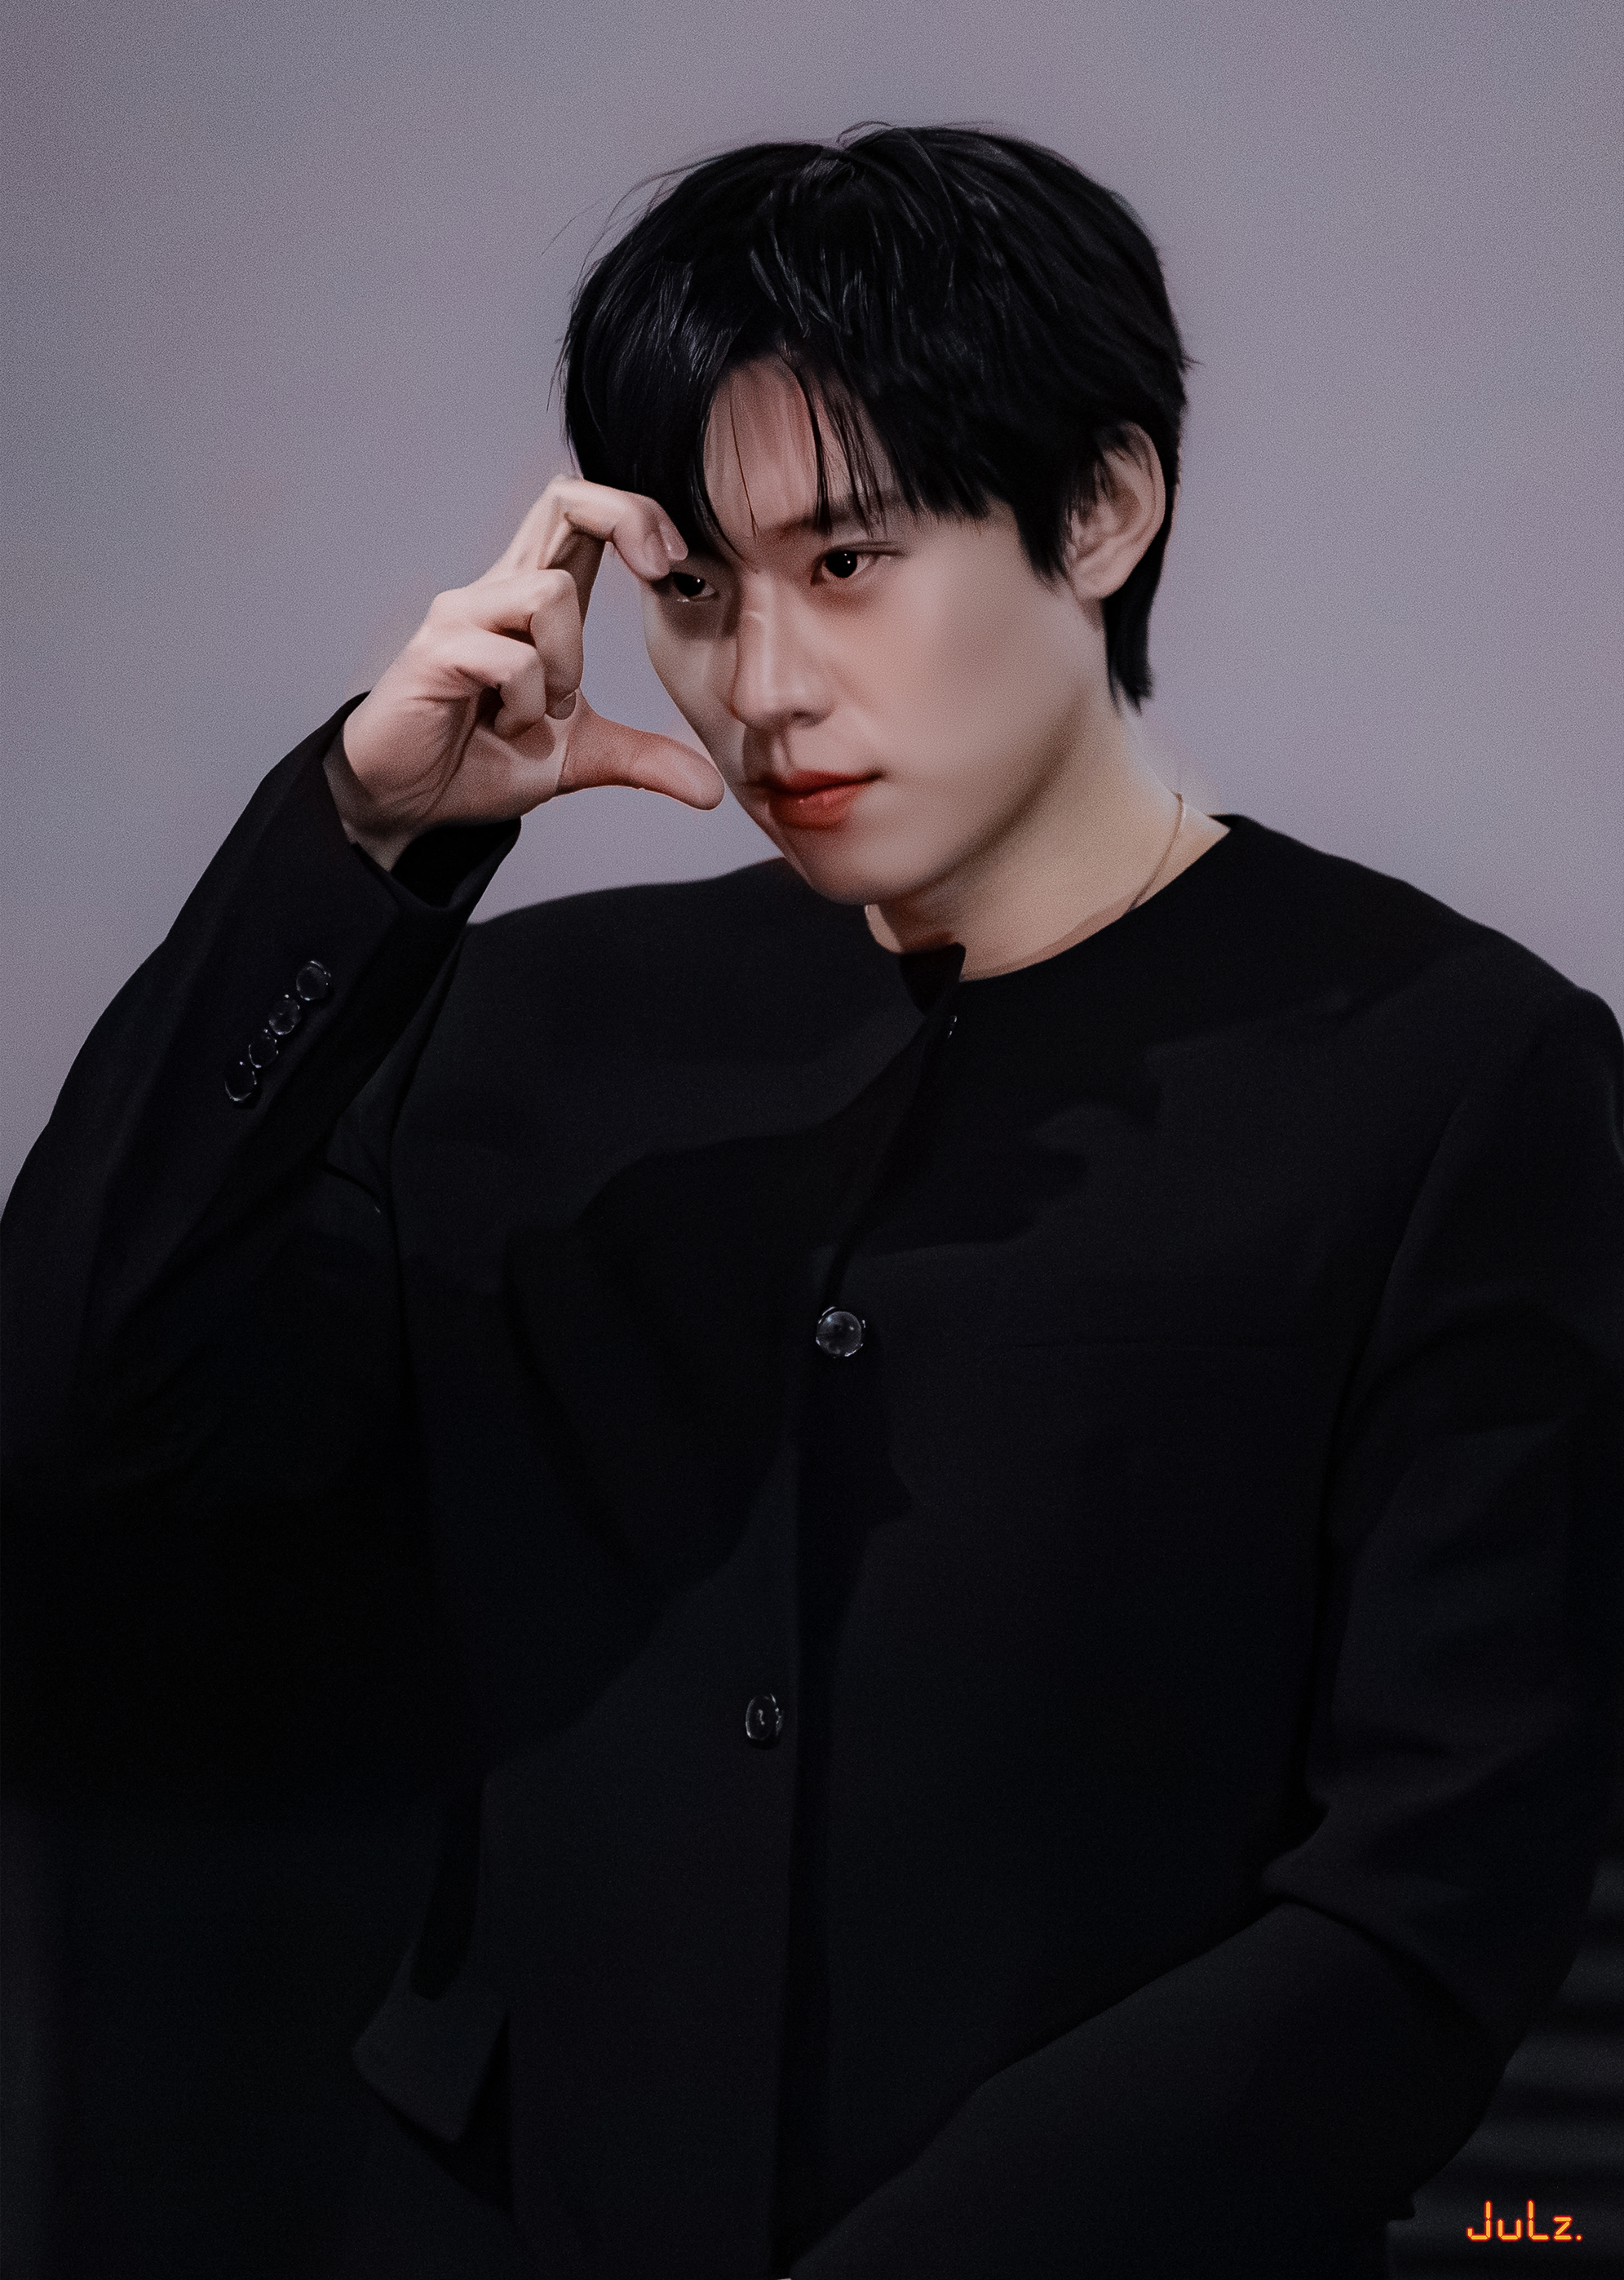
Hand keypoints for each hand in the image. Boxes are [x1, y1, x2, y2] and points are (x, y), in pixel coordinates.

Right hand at [328, 478, 724, 867]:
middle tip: (661, 570)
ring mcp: (463, 616)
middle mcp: (499, 590)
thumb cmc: (481, 760)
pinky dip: (527, 703)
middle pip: (564, 498)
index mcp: (537, 598)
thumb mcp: (582, 758)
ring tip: (542, 712)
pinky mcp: (437, 653)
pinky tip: (505, 727)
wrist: (410, 802)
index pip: (585, 513)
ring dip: (568, 664)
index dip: (638, 515)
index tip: (674, 564)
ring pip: (551, 593)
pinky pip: (511, 659)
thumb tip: (712, 789)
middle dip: (628, 518)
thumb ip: (644, 760)